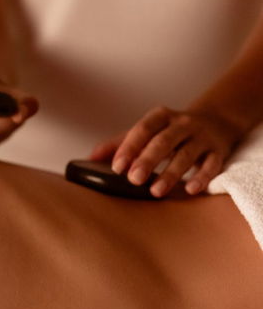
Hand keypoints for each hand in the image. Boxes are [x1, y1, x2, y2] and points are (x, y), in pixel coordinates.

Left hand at [89, 106, 240, 197]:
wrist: (216, 120)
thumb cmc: (171, 130)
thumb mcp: (147, 131)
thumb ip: (119, 144)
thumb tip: (89, 159)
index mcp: (160, 117)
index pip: (142, 129)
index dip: (129, 147)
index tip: (116, 167)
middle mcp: (182, 124)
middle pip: (163, 141)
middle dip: (148, 160)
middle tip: (133, 179)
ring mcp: (202, 136)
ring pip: (187, 154)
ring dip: (171, 173)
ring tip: (156, 191)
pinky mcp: (219, 151)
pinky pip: (212, 164)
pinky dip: (202, 177)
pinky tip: (190, 190)